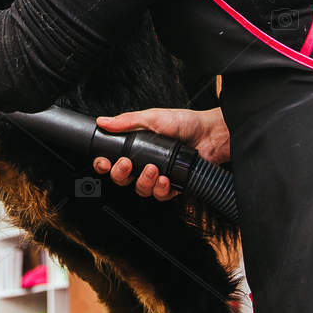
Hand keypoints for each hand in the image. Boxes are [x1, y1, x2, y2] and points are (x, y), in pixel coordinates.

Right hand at [91, 107, 229, 201]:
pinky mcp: (172, 185)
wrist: (209, 135)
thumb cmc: (184, 123)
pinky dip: (161, 189)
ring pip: (140, 189)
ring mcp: (158, 175)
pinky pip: (160, 195)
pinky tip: (165, 178)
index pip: (112, 160)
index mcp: (136, 147)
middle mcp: (145, 162)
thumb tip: (103, 121)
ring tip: (153, 169)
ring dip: (144, 181)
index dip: (104, 164)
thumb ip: (127, 121)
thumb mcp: (152, 117)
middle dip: (120, 174)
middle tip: (126, 164)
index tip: (103, 162)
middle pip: (122, 179)